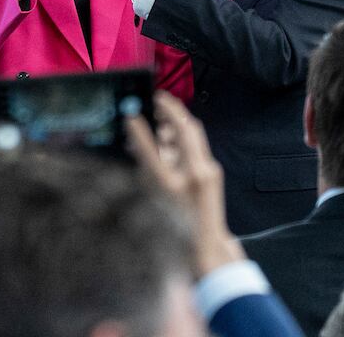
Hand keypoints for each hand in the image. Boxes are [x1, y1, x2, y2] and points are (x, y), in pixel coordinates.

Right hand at [127, 92, 243, 273]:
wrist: (205, 244)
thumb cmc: (174, 226)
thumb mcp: (152, 196)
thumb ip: (145, 165)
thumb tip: (137, 136)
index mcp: (172, 186)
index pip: (153, 149)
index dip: (140, 130)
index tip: (131, 114)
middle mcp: (193, 176)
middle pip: (185, 129)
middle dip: (171, 109)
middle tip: (156, 98)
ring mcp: (207, 172)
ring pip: (192, 133)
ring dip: (177, 120)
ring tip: (160, 116)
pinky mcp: (212, 171)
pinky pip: (196, 144)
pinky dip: (182, 135)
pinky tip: (169, 137)